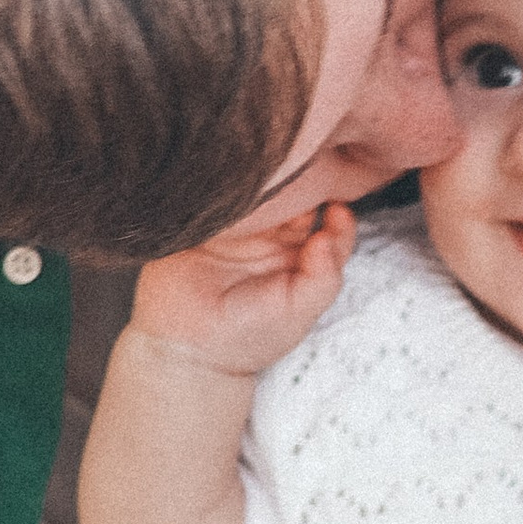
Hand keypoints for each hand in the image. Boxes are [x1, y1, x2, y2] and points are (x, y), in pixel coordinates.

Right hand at [124, 201, 356, 378]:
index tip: (336, 210)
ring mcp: (239, 223)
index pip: (329, 223)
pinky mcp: (205, 219)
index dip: (336, 213)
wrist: (185, 346)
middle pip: (297, 194)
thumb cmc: (247, 335)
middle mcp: (272, 234)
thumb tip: (327, 235)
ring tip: (274, 178)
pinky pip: (221, 192)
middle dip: (305, 183)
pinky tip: (239, 182)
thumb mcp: (298, 313)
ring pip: (262, 187)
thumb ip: (323, 278)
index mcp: (299, 255)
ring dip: (269, 177)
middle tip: (304, 181)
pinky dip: (230, 180)